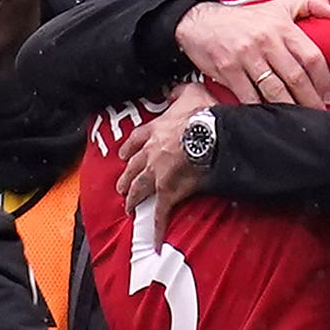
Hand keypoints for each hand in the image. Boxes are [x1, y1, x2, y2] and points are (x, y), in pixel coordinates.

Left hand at [119, 82, 215, 229]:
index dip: (128, 148)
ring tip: (128, 207)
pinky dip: (157, 228)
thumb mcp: (191, 93)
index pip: (136, 140)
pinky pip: (161, 213)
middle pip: (133, 167)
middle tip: (121, 187)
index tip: (123, 154)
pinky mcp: (168, 192)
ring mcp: (157, 174)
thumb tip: (177, 88)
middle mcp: (151, 153)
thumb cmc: (202, 114)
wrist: (208, 135)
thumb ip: (181, 90)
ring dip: (133, 198)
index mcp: (155, 131)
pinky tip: (155, 242)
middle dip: (126, 178)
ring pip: (140, 188)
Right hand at [174, 0, 329, 106]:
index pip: (311, 56)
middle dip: (310, 100)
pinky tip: (271, 116)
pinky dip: (261, 109)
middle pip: (295, 77)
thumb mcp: (278, 5)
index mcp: (281, 27)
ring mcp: (246, 56)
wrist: (200, 22)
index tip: (328, 93)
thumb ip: (310, 4)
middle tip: (318, 112)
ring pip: (275, 90)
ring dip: (290, 108)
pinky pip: (249, 96)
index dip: (323, 79)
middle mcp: (266, 41)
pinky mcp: (229, 70)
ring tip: (299, 118)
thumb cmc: (242, 19)